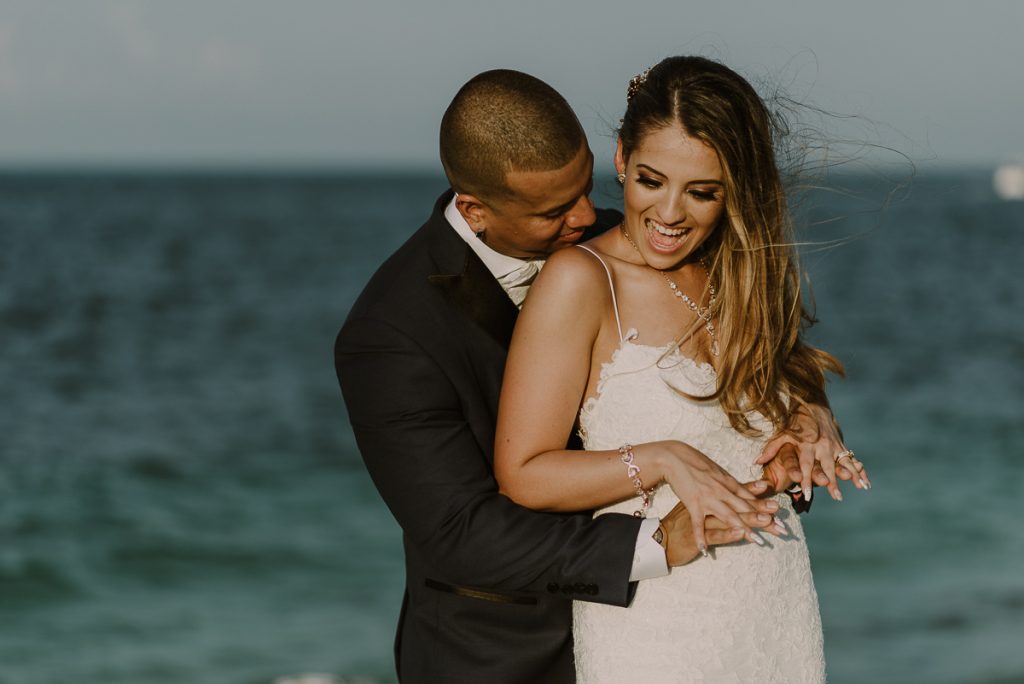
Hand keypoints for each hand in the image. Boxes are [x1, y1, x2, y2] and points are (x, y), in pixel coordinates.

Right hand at [640, 440, 771, 555]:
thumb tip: (742, 486)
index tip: (780, 518)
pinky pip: (698, 524)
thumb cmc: (693, 463)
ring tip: (757, 540)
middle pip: (746, 508)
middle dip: (764, 521)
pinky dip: (700, 537)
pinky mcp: (692, 504)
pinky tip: (705, 550)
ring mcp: (707, 498)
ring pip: (728, 516)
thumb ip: (729, 482)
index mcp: (728, 483)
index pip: (750, 499)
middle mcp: (721, 491)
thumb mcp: (716, 471)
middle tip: (781, 531)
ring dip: (743, 528)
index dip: (766, 509)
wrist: (672, 458)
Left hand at [756, 403, 870, 501]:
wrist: (812, 406)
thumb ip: (770, 449)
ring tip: (860, 488)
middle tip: (836, 497)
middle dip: (832, 483)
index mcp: (806, 445)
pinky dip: (860, 470)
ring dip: (852, 476)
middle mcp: (821, 446)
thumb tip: (756, 462)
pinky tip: (865, 482)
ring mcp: (833, 445)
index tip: (806, 493)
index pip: (806, 466)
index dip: (806, 479)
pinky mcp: (840, 444)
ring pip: (844, 463)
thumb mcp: (781, 434)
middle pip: (827, 467)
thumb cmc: (794, 423)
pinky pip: (851, 459)